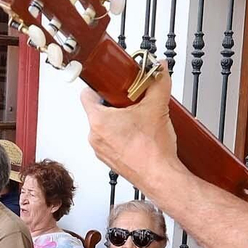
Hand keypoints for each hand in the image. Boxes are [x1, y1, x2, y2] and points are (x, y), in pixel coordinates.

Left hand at [79, 63, 179, 192]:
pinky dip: (122, 137)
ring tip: (138, 120)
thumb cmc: (152, 151)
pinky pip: (111, 143)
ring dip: (119, 122)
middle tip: (131, 102)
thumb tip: (160, 71)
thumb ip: (159, 83)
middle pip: (98, 110)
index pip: (87, 94)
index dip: (99, 86)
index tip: (111, 85)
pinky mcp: (110, 161)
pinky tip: (139, 136)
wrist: (160, 177)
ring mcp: (101, 151)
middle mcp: (95, 137)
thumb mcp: (157, 107)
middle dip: (115, 104)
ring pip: (105, 128)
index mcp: (98, 121)